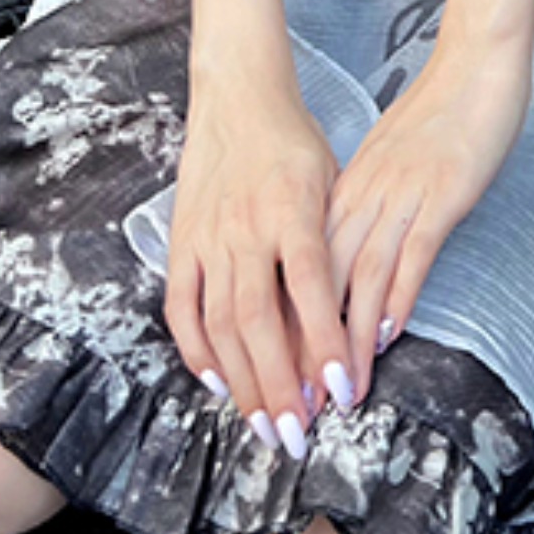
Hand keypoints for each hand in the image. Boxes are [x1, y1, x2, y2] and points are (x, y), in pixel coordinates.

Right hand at [161, 66, 353, 457]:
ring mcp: (208, 239)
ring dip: (243, 381)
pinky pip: (182, 305)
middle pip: (259, 321)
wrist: (236, 96)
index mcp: (292, 211)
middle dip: (279, 385)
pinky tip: (217, 383)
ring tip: (262, 425)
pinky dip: (197, 349)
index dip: (324, 342)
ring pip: (221, 323)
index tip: (340, 391)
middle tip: (297, 436)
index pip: (311, 287)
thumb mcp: (330, 180)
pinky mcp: (181, 242)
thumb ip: (334, 242)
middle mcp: (247, 229)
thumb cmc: (293, 141)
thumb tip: (351, 309)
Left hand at [324, 31, 533, 394]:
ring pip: (359, 276)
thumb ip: (369, 201)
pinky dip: (396, 297)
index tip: (281, 370)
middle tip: (301, 398)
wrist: (476, 61)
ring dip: (348, 338)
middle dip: (309, 347)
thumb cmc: (441, 109)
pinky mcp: (439, 194)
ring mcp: (400, 194)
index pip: (305, 265)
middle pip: (322, 280)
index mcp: (348, 187)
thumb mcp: (391, 160)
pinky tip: (388, 334)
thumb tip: (355, 247)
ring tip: (343, 388)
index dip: (292, 322)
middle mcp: (364, 194)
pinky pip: (410, 253)